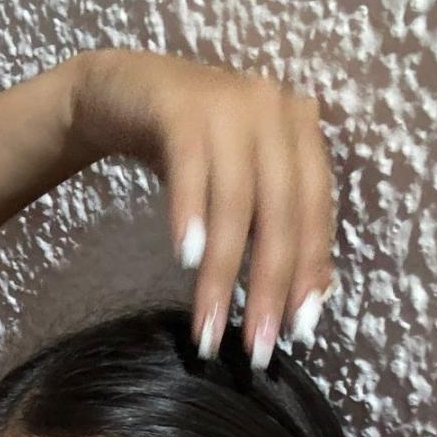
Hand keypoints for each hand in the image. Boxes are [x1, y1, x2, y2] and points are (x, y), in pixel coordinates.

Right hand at [68, 47, 335, 368]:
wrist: (122, 91)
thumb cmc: (189, 149)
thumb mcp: (239, 186)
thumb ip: (273, 227)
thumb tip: (308, 299)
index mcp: (300, 131)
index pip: (314, 212)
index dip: (308, 272)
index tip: (296, 330)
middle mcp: (275, 110)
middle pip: (280, 212)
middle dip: (267, 285)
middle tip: (254, 345)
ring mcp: (229, 102)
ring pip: (236, 201)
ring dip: (221, 272)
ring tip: (208, 327)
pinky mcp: (181, 105)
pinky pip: (191, 168)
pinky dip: (190, 215)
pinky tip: (185, 259)